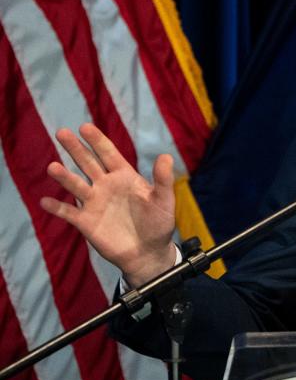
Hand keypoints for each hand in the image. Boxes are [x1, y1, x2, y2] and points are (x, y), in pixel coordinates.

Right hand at [39, 123, 177, 286]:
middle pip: (88, 163)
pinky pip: (68, 212)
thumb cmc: (159, 224)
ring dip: (64, 177)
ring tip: (52, 167)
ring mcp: (94, 203)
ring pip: (75, 185)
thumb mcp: (164, 201)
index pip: (108, 154)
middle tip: (61, 132)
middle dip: (76, 148)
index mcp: (124, 176)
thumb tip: (166, 156)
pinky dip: (56, 207)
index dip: (97, 140)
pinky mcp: (86, 222)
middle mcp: (106, 186)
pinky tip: (45, 201)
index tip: (85, 127)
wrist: (148, 252)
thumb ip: (163, 179)